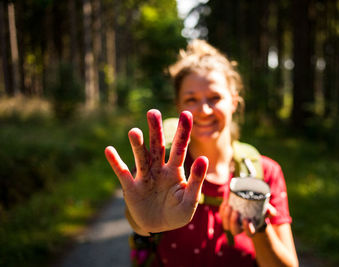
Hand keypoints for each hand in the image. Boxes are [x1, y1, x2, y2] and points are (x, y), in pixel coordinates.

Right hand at [105, 109, 207, 234]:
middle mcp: (159, 169)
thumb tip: (204, 158)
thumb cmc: (177, 213)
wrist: (158, 226)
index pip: (180, 148)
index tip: (186, 113)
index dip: (183, 131)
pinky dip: (116, 163)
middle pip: (157, 147)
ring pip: (141, 158)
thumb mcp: (190, 200)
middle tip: (153, 113)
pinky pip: (122, 174)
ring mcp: (144, 177)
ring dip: (137, 145)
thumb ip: (196, 180)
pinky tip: (109, 150)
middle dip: (156, 130)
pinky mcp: (131, 188)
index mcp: (175, 170)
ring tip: (134, 132)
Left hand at [219, 199, 276, 235]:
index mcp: (251, 229)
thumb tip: (270, 211)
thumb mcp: (268, 210)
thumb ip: (270, 211)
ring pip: (226, 225)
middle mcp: (241, 228)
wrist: (253, 206)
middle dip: (233, 222)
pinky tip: (225, 202)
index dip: (247, 229)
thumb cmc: (262, 210)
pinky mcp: (226, 216)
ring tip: (229, 206)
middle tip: (236, 212)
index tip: (246, 219)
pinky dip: (222, 210)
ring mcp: (232, 223)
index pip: (249, 234)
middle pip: (234, 231)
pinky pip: (221, 215)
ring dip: (225, 216)